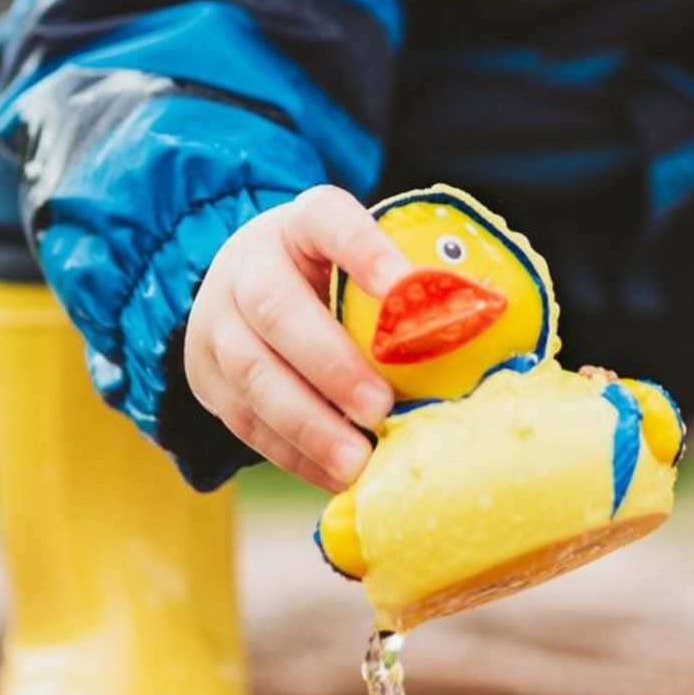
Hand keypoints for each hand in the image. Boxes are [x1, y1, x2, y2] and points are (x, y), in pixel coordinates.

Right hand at [183, 185, 413, 489]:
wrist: (243, 289)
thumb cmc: (329, 280)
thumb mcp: (358, 261)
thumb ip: (406, 287)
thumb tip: (486, 326)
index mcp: (298, 225)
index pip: (326, 219)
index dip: (363, 249)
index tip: (405, 285)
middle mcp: (248, 267)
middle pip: (277, 309)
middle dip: (330, 364)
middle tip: (379, 407)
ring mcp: (217, 324)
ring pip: (252, 373)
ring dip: (308, 424)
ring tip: (357, 461)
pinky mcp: (207, 379)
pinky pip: (245, 421)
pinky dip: (294, 453)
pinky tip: (335, 475)